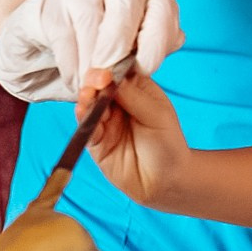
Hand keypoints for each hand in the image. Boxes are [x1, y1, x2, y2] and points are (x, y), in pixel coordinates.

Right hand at [0, 0, 183, 102]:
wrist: (44, 40)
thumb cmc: (95, 52)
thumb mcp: (128, 60)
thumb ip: (144, 58)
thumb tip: (162, 53)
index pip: (164, 7)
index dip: (156, 39)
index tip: (143, 70)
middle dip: (119, 43)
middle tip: (109, 78)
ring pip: (91, 19)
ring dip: (89, 62)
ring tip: (89, 87)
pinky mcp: (51, 1)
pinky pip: (63, 33)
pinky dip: (69, 64)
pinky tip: (72, 77)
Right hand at [81, 68, 190, 209]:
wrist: (166, 181)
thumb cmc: (168, 144)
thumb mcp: (157, 115)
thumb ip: (134, 96)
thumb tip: (110, 77)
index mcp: (137, 89)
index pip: (118, 71)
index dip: (110, 68)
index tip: (107, 71)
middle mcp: (118, 102)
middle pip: (99, 85)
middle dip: (94, 81)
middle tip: (97, 83)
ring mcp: (105, 121)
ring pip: (89, 104)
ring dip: (86, 98)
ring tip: (90, 97)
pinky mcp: (96, 141)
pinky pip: (85, 127)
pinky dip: (83, 118)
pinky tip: (84, 112)